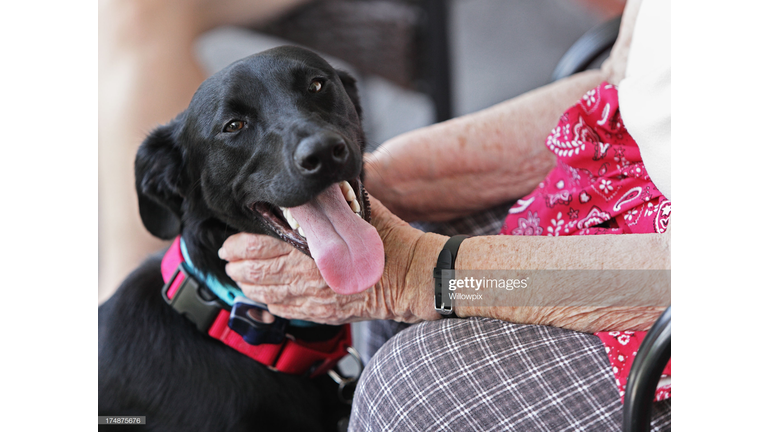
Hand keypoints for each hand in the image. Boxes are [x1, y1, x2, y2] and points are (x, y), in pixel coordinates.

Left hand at [219, 195, 442, 323]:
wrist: (412, 276)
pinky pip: (286, 311)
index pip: (262, 246)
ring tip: (238, 277)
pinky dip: (269, 303)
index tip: (229, 243)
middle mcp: (309, 276)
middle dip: (237, 266)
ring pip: (267, 294)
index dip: (239, 246)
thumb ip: (332, 201)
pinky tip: (263, 297)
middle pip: (258, 272)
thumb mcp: (360, 210)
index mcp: (313, 247)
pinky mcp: (323, 314)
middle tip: (227, 260)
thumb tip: (310, 189)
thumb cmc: (390, 241)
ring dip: (248, 285)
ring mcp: (315, 298)